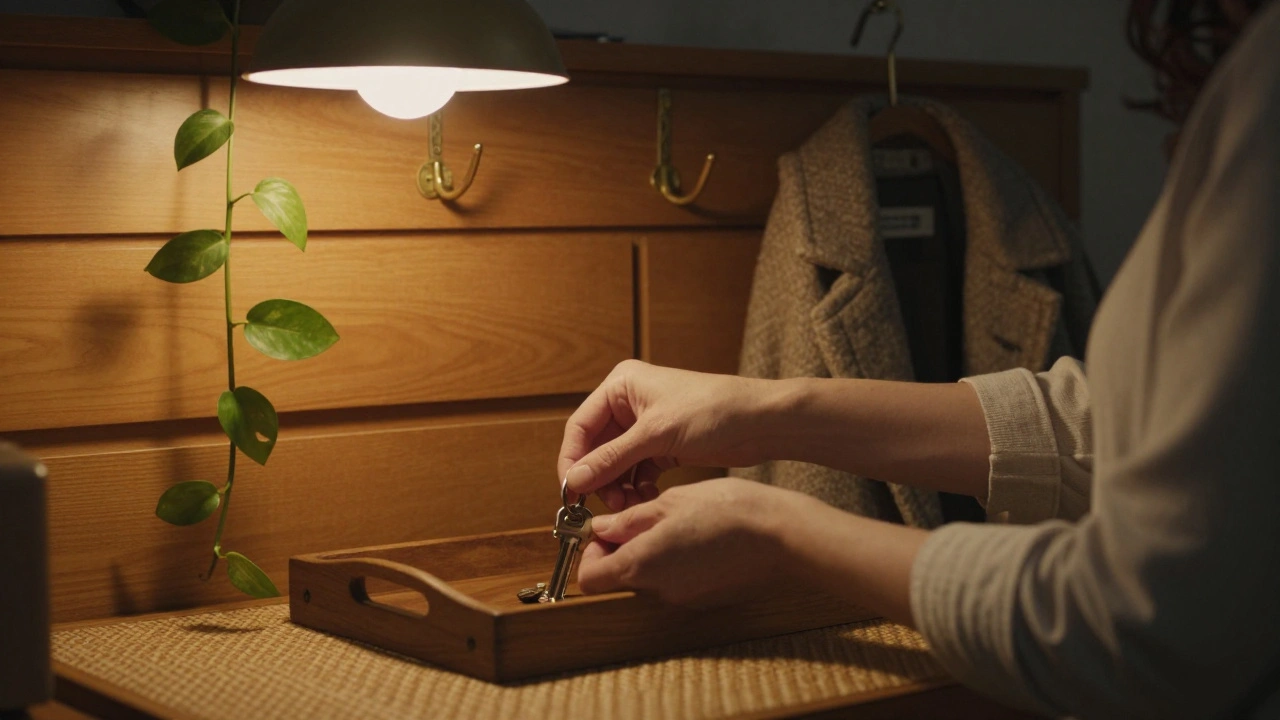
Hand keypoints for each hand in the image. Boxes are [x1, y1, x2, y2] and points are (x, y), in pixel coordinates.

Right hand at [559, 360, 779, 510]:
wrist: (760, 422)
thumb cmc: (713, 410)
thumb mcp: (656, 434)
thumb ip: (612, 458)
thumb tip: (575, 479)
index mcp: (621, 386)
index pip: (580, 426)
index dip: (572, 459)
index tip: (571, 491)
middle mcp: (629, 403)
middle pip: (596, 448)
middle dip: (599, 478)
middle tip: (609, 504)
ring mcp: (645, 426)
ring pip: (615, 463)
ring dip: (617, 487)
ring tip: (629, 505)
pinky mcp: (661, 446)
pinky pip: (635, 471)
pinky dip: (636, 487)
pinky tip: (645, 498)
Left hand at [576, 477, 813, 607]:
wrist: (781, 536)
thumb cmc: (729, 510)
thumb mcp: (671, 502)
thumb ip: (630, 520)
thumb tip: (602, 527)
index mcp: (642, 564)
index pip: (589, 578)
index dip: (590, 554)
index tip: (605, 530)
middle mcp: (658, 591)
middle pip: (618, 579)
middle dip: (622, 550)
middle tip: (641, 519)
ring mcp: (682, 600)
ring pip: (648, 580)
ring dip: (650, 555)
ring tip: (675, 523)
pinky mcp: (703, 600)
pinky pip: (675, 583)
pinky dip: (676, 564)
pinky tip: (697, 538)